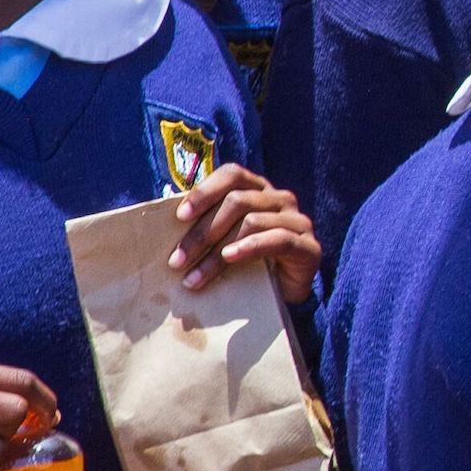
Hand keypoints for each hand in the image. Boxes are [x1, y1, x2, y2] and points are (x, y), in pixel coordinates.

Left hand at [169, 165, 319, 305]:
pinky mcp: (309, 247)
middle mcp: (281, 199)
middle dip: (201, 233)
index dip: (205, 191)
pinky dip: (249, 248)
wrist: (280, 296)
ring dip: (215, 253)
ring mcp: (298, 221)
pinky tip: (230, 258)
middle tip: (176, 261)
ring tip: (193, 278)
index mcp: (259, 190)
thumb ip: (205, 224)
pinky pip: (277, 239)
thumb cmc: (245, 264)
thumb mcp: (222, 239)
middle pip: (237, 201)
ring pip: (251, 222)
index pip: (232, 175)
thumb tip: (160, 223)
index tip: (179, 217)